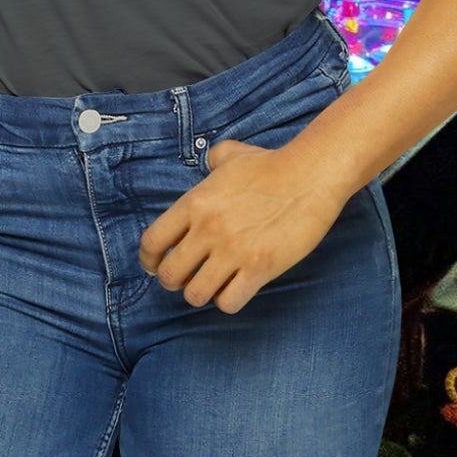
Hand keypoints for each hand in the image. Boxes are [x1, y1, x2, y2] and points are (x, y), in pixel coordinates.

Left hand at [136, 137, 350, 314]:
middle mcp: (207, 229)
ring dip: (200, 294)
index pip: (152, 242)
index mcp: (194, 203)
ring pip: (196, 294)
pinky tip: (235, 288)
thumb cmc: (270, 164)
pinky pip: (229, 301)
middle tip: (184, 279)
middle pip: (170, 274)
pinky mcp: (259, 268)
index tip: (154, 266)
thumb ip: (211, 161)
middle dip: (172, 281)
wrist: (308, 176)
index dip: (148, 260)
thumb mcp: (229, 155)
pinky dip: (227, 300)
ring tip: (209, 285)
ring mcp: (233, 251)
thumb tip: (208, 163)